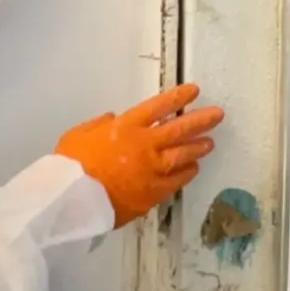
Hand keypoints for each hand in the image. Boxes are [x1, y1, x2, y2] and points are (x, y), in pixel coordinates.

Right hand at [55, 83, 223, 227]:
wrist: (75, 199)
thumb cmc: (72, 164)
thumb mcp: (78, 134)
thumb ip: (98, 125)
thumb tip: (112, 119)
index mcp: (126, 126)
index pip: (159, 106)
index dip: (178, 97)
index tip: (194, 91)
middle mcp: (145, 145)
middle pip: (179, 129)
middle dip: (200, 120)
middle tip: (217, 115)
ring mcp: (152, 169)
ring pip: (183, 154)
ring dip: (198, 147)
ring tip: (210, 142)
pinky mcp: (154, 192)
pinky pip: (177, 180)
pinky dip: (187, 173)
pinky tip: (194, 168)